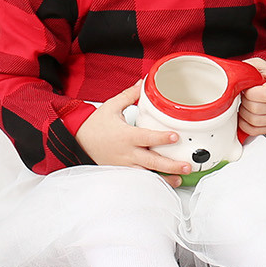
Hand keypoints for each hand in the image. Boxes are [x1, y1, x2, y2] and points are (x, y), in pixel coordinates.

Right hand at [74, 84, 191, 184]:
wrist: (79, 140)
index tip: (175, 137)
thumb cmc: (95, 124)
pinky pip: (139, 179)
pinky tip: (165, 183)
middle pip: (151, 161)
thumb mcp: (112, 106)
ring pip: (147, 174)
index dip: (161, 138)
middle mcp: (127, 152)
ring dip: (164, 177)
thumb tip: (144, 83)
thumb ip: (130, 95)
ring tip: (179, 178)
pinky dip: (153, 182)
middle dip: (170, 165)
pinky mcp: (123, 171)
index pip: (146, 137)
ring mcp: (125, 165)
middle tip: (186, 165)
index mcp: (126, 135)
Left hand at [237, 57, 265, 135]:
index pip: (262, 95)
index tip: (247, 88)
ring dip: (243, 113)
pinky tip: (245, 115)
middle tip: (244, 96)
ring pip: (253, 121)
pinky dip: (245, 124)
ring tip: (245, 104)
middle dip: (244, 102)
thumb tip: (231, 75)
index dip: (248, 92)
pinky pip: (254, 131)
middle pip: (255, 109)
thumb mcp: (261, 66)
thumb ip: (247, 68)